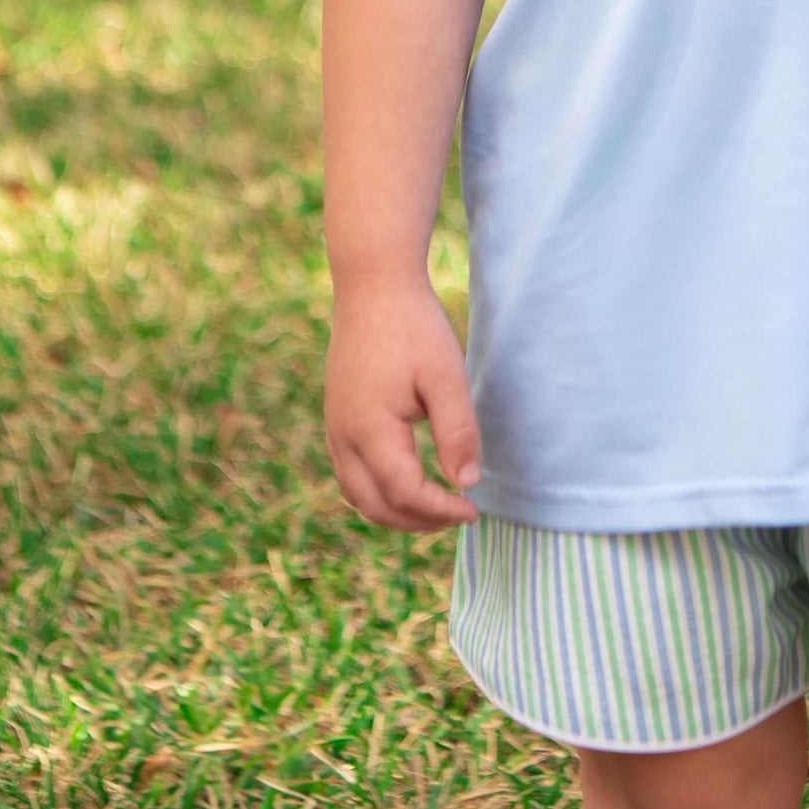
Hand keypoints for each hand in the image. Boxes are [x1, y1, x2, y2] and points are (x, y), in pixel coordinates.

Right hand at [324, 278, 481, 529]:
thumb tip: (466, 483)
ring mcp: (335, 428)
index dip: (439, 510)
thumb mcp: (446, 377)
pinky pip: (350, 473)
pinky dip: (378, 491)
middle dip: (417, 521)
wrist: (373, 286)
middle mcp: (343, 437)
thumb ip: (457, 432)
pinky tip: (408, 482)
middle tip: (457, 515)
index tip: (472, 509)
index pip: (404, 493)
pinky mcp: (336, 418)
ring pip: (357, 495)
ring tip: (435, 507)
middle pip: (374, 506)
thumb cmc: (413, 328)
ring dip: (395, 512)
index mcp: (369, 430)